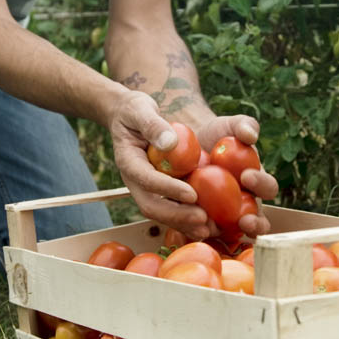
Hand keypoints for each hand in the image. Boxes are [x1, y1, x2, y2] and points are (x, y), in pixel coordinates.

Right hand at [108, 91, 214, 239]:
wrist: (130, 117)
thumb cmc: (135, 110)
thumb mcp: (141, 109)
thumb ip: (153, 125)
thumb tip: (170, 143)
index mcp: (129, 161)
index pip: (146, 179)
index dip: (167, 189)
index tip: (191, 194)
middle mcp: (135, 180)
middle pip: (152, 205)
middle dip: (177, 215)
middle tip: (203, 219)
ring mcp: (146, 188)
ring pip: (162, 212)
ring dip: (184, 223)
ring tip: (210, 229)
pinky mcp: (158, 191)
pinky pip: (172, 209)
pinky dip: (188, 219)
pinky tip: (209, 225)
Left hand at [194, 115, 275, 237]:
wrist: (188, 145)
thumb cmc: (216, 135)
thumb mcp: (230, 126)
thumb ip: (244, 125)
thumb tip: (250, 135)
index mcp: (257, 183)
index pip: (268, 188)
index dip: (262, 185)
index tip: (247, 175)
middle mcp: (244, 205)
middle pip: (257, 222)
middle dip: (256, 224)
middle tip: (245, 219)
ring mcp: (223, 217)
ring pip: (229, 233)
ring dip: (224, 232)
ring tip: (212, 226)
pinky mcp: (199, 222)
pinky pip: (199, 231)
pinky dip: (196, 231)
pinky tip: (189, 228)